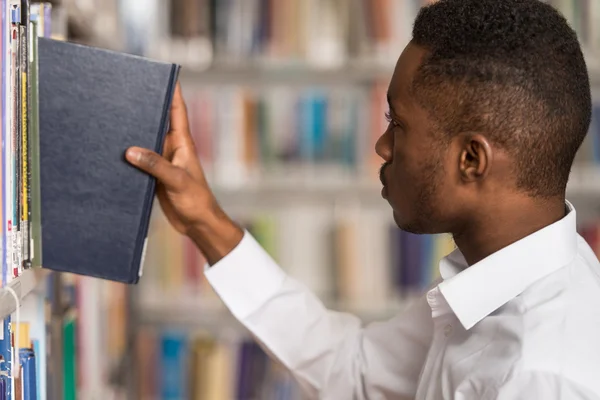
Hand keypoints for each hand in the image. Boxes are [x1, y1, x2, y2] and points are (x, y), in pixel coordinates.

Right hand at [125, 82, 242, 263]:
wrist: (198, 224)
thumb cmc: (196, 200)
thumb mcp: (177, 181)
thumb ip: (156, 165)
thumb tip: (129, 151)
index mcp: (182, 143)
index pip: (177, 111)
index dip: (172, 91)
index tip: (164, 72)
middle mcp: (172, 148)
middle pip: (157, 121)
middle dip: (144, 107)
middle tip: (124, 91)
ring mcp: (162, 161)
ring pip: (145, 140)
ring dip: (133, 132)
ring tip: (110, 116)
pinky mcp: (154, 175)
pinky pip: (139, 160)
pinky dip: (128, 155)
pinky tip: (112, 151)